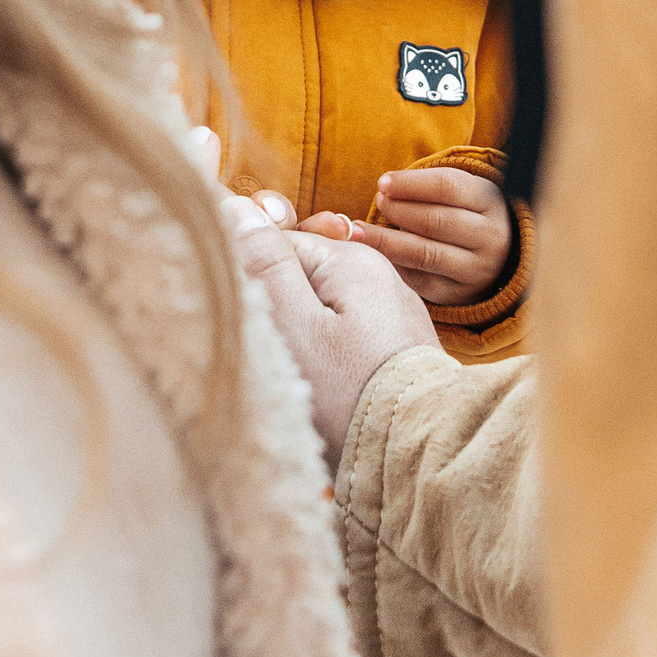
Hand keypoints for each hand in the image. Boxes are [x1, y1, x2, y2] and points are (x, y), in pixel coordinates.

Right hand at [237, 220, 439, 476]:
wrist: (419, 450)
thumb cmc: (349, 392)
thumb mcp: (295, 326)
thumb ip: (266, 265)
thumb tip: (237, 206)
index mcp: (351, 260)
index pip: (278, 244)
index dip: (251, 276)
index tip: (248, 314)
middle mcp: (379, 274)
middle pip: (303, 274)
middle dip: (280, 306)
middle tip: (277, 350)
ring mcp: (393, 310)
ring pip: (325, 306)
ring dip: (303, 333)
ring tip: (302, 374)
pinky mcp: (398, 345)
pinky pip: (349, 332)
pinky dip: (331, 353)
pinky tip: (328, 384)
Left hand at [344, 167, 514, 309]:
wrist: (497, 260)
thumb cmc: (467, 215)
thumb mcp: (464, 194)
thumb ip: (430, 186)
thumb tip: (384, 188)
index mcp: (491, 202)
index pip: (447, 186)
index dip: (409, 184)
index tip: (382, 183)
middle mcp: (490, 237)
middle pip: (435, 221)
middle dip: (398, 210)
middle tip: (379, 203)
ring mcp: (476, 269)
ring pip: (424, 253)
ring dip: (386, 240)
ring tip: (362, 230)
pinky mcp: (457, 293)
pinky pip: (418, 279)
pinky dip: (393, 264)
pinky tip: (376, 253)